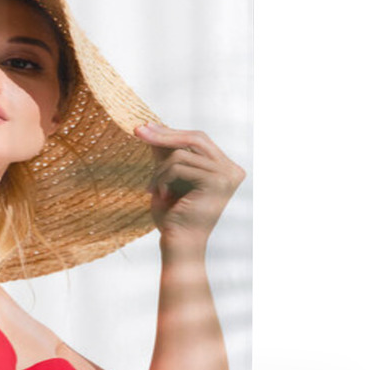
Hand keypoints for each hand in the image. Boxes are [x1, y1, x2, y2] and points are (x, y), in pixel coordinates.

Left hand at [133, 122, 245, 248]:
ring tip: (151, 188)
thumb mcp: (168, 177)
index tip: (145, 127)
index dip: (172, 131)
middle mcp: (232, 170)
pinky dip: (162, 178)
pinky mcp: (217, 182)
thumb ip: (166, 153)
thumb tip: (153, 126)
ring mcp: (228, 175)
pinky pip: (180, 166)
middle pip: (196, 138)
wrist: (178, 243)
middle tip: (138, 132)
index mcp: (226, 168)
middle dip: (164, 135)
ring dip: (159, 170)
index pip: (198, 139)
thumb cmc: (173, 215)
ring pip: (183, 153)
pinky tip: (159, 195)